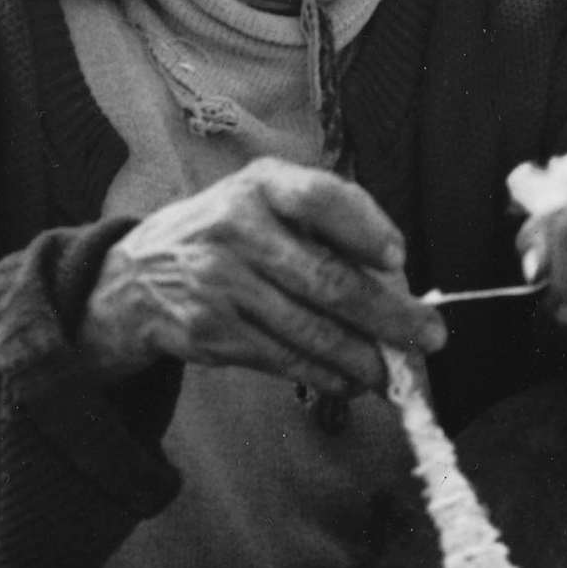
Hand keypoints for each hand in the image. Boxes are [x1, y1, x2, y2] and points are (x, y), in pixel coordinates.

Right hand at [80, 159, 445, 399]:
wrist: (136, 275)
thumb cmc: (227, 233)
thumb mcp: (263, 199)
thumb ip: (325, 220)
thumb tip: (397, 277)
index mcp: (260, 186)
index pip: (319, 198)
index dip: (364, 228)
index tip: (399, 258)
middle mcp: (236, 229)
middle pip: (327, 280)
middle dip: (389, 316)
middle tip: (429, 338)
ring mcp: (220, 283)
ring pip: (310, 330)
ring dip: (364, 358)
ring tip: (397, 373)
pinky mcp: (211, 331)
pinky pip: (284, 359)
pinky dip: (326, 375)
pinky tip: (352, 381)